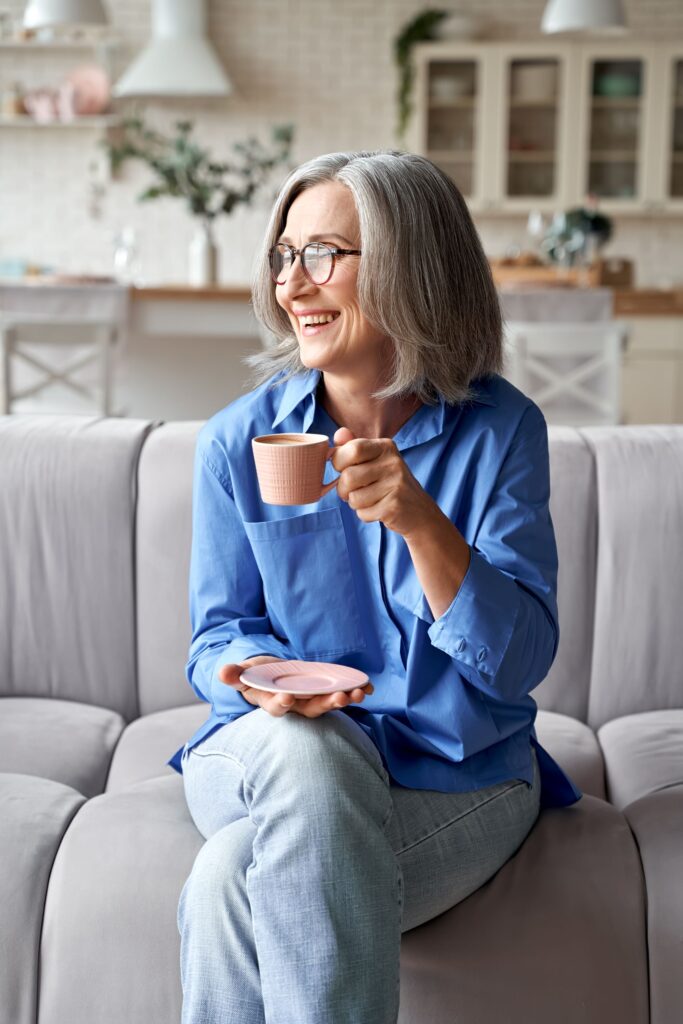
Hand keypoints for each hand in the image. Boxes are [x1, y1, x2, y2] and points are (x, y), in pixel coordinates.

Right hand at [218, 655, 373, 717]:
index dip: (281, 704)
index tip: (287, 698)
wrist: (270, 677)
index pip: (276, 707)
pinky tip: (369, 687)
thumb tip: (222, 672)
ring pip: (328, 704)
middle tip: (340, 697)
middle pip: (311, 709)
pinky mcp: (323, 692)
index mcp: (272, 701)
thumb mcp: (244, 673)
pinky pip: (341, 694)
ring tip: (359, 693)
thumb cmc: (256, 676)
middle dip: (326, 704)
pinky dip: (355, 691)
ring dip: (345, 699)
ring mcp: (311, 699)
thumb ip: (234, 674)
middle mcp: (295, 705)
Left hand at [331, 427, 437, 537]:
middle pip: (348, 476)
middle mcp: (393, 463)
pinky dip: (365, 515)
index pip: (352, 449)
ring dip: (355, 503)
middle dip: (343, 489)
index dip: (339, 462)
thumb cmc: (389, 484)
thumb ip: (353, 446)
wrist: (420, 511)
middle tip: (354, 491)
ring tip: (370, 500)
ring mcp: (396, 485)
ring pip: (353, 498)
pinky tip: (379, 510)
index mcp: (386, 447)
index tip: (343, 469)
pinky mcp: (394, 506)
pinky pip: (363, 513)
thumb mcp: (374, 461)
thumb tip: (339, 432)